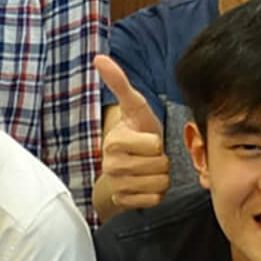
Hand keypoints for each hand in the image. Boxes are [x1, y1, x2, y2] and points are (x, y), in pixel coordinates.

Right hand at [95, 57, 169, 212]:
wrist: (125, 163)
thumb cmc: (135, 132)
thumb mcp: (133, 106)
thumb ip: (119, 82)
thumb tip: (99, 58)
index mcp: (113, 141)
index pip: (154, 145)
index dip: (157, 142)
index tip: (147, 140)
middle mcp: (111, 165)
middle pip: (159, 166)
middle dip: (161, 161)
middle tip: (149, 156)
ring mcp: (117, 185)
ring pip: (159, 184)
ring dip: (160, 176)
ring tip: (149, 168)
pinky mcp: (123, 202)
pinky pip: (154, 200)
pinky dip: (156, 193)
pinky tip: (146, 184)